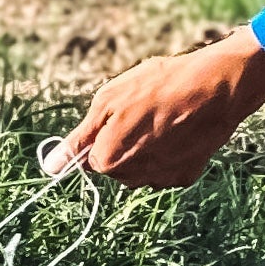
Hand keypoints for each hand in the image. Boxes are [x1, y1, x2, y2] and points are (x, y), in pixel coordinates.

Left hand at [58, 25, 264, 188]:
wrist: (213, 87)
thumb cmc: (157, 87)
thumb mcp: (108, 101)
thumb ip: (79, 138)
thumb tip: (51, 166)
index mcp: (110, 159)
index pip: (92, 158)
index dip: (103, 134)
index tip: (119, 114)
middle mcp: (134, 177)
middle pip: (116, 166)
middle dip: (122, 144)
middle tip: (141, 112)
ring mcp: (162, 178)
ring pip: (140, 169)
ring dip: (144, 150)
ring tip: (161, 118)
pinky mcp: (186, 175)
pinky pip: (165, 168)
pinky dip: (168, 153)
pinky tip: (178, 129)